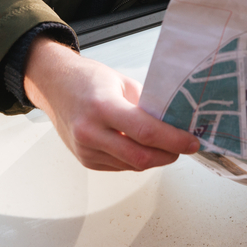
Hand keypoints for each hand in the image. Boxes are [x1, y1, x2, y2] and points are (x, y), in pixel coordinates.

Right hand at [23, 37, 199, 170]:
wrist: (55, 85)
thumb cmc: (87, 80)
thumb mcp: (122, 82)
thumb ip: (146, 105)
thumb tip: (173, 123)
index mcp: (102, 107)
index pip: (145, 132)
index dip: (173, 140)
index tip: (191, 141)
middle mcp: (91, 132)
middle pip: (141, 157)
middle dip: (168, 155)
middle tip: (183, 146)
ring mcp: (86, 149)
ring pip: (132, 165)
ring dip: (154, 159)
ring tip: (166, 145)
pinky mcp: (86, 160)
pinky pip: (120, 167)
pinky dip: (136, 160)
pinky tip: (142, 147)